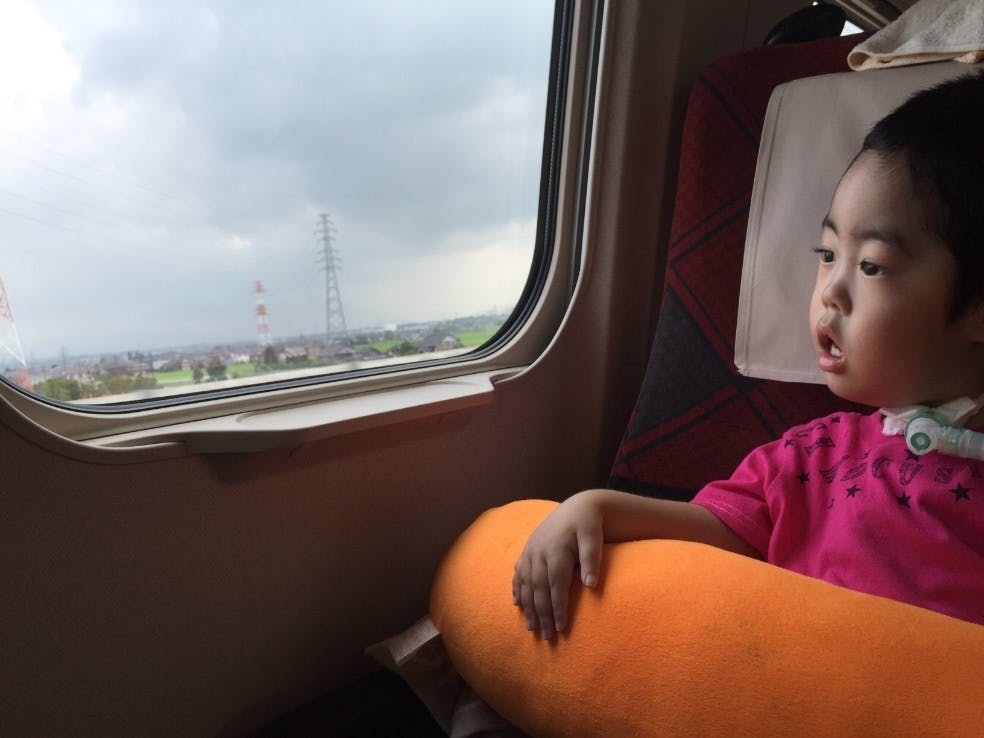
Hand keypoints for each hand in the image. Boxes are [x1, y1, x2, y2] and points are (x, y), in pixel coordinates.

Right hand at [512, 490, 603, 638]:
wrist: (577, 506)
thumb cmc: (589, 524)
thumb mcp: (594, 537)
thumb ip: (591, 559)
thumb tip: (590, 586)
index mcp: (556, 549)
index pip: (556, 584)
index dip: (557, 607)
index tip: (560, 628)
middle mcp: (539, 551)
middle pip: (539, 588)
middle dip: (542, 613)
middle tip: (547, 636)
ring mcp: (530, 550)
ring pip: (526, 583)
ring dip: (528, 607)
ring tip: (531, 628)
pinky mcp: (527, 550)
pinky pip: (518, 573)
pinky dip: (517, 589)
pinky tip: (517, 605)